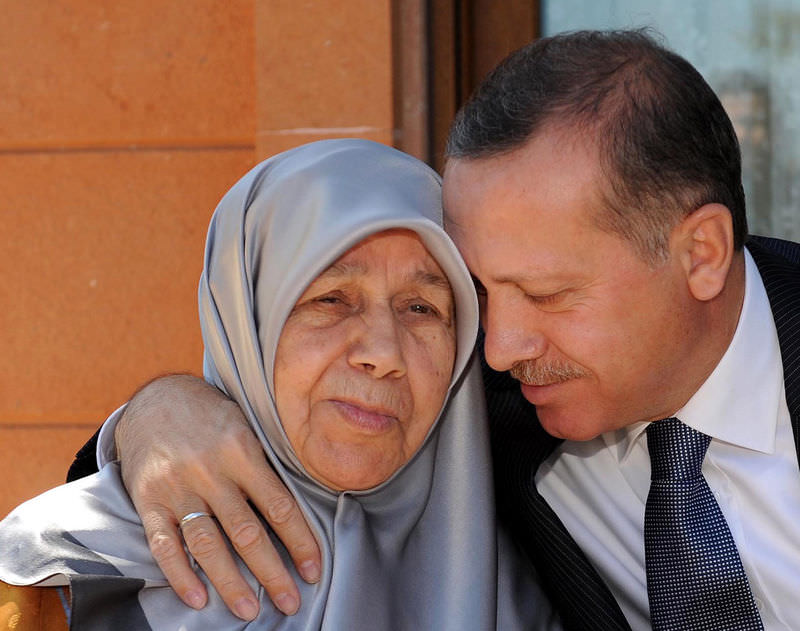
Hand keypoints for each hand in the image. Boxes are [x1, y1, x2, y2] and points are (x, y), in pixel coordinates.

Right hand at [115, 375, 320, 619]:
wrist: (155, 399)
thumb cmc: (212, 417)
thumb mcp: (245, 426)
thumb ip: (266, 464)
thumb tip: (301, 508)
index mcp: (242, 450)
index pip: (280, 505)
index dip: (300, 541)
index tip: (314, 570)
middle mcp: (210, 471)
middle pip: (246, 532)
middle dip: (272, 572)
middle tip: (290, 603)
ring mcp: (177, 487)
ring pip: (207, 544)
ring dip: (230, 582)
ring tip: (249, 611)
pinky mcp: (148, 499)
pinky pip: (164, 544)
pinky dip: (180, 575)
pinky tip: (198, 598)